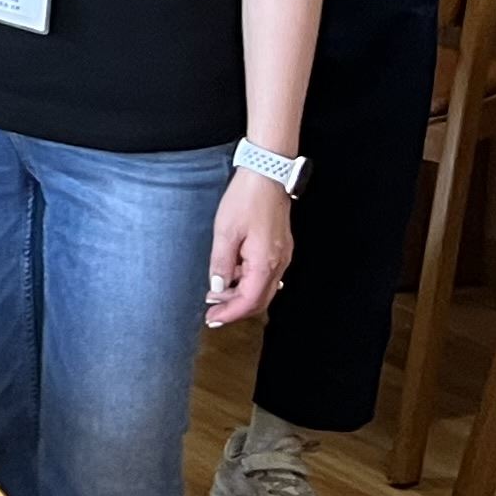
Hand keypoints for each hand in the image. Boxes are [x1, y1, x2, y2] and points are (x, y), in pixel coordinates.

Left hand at [206, 172, 294, 326]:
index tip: (213, 319)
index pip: (249, 301)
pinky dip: (249, 281)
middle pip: (260, 300)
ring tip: (216, 294)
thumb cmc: (246, 200)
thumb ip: (222, 263)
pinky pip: (266, 274)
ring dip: (241, 295)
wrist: (267, 176)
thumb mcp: (225, 232)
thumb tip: (218, 288)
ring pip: (264, 288)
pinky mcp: (281, 248)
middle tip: (213, 313)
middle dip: (236, 309)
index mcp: (265, 263)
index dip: (230, 313)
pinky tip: (232, 275)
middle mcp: (279, 264)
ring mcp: (282, 256)